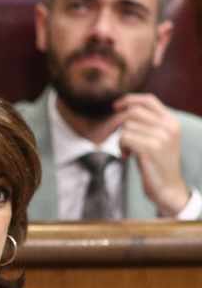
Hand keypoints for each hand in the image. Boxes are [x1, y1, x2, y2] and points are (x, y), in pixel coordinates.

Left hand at [115, 93, 190, 216]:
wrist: (168, 187)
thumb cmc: (157, 163)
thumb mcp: (158, 138)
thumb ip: (148, 123)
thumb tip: (123, 110)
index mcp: (171, 121)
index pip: (148, 100)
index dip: (129, 100)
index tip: (115, 106)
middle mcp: (168, 126)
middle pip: (132, 112)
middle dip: (118, 124)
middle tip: (118, 139)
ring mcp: (161, 137)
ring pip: (126, 126)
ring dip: (121, 139)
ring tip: (128, 150)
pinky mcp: (151, 148)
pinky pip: (125, 138)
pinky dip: (120, 147)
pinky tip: (126, 156)